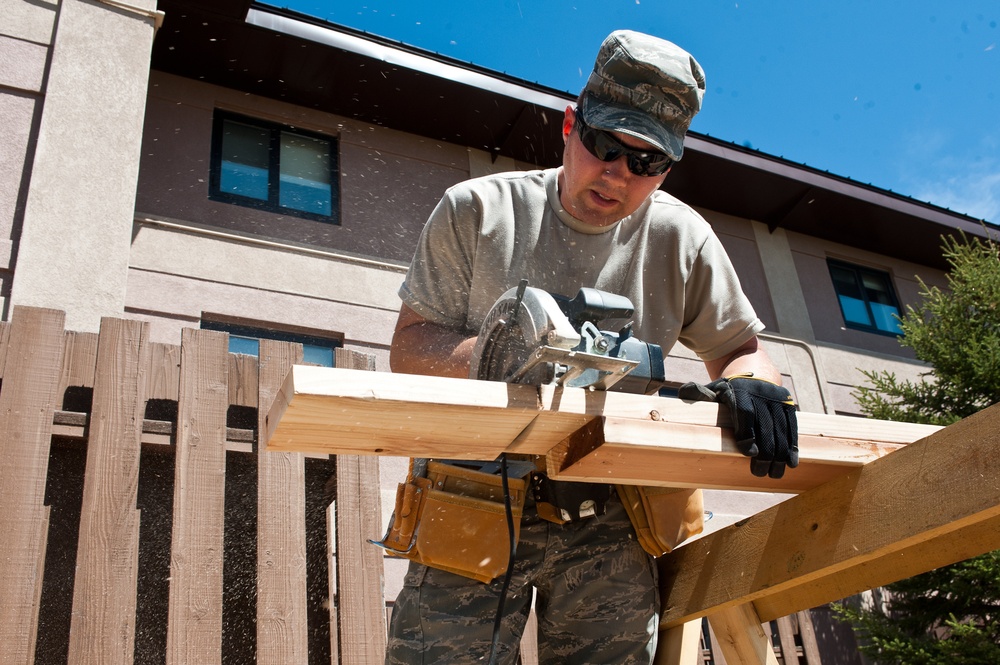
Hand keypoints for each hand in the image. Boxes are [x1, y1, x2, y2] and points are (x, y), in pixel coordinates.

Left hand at [678, 375, 797, 478]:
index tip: (749, 454)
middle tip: (760, 473)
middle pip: (765, 425)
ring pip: (781, 429)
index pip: (745, 412)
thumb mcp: (713, 388)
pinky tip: (791, 462)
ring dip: (780, 454)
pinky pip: (792, 427)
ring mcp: (776, 399)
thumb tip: (683, 392)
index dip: (747, 433)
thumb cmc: (729, 389)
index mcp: (739, 390)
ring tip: (774, 473)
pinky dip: (792, 446)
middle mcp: (760, 393)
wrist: (754, 371)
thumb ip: (699, 393)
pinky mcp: (788, 405)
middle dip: (765, 452)